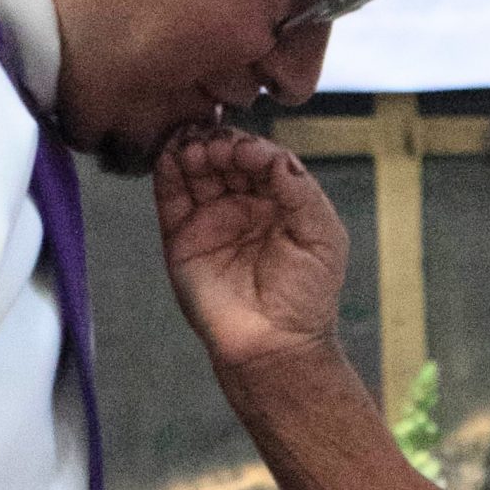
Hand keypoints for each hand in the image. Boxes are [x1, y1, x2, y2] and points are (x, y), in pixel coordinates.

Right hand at [155, 129, 349, 372]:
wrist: (274, 345)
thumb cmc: (306, 298)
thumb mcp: (321, 236)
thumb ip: (301, 191)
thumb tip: (277, 155)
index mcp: (280, 201)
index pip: (261, 158)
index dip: (252, 147)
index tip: (247, 150)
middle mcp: (243, 204)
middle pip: (226, 157)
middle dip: (220, 145)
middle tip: (217, 146)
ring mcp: (211, 218)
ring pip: (197, 170)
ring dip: (193, 150)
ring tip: (195, 148)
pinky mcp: (181, 238)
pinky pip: (170, 197)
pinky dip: (167, 172)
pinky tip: (172, 156)